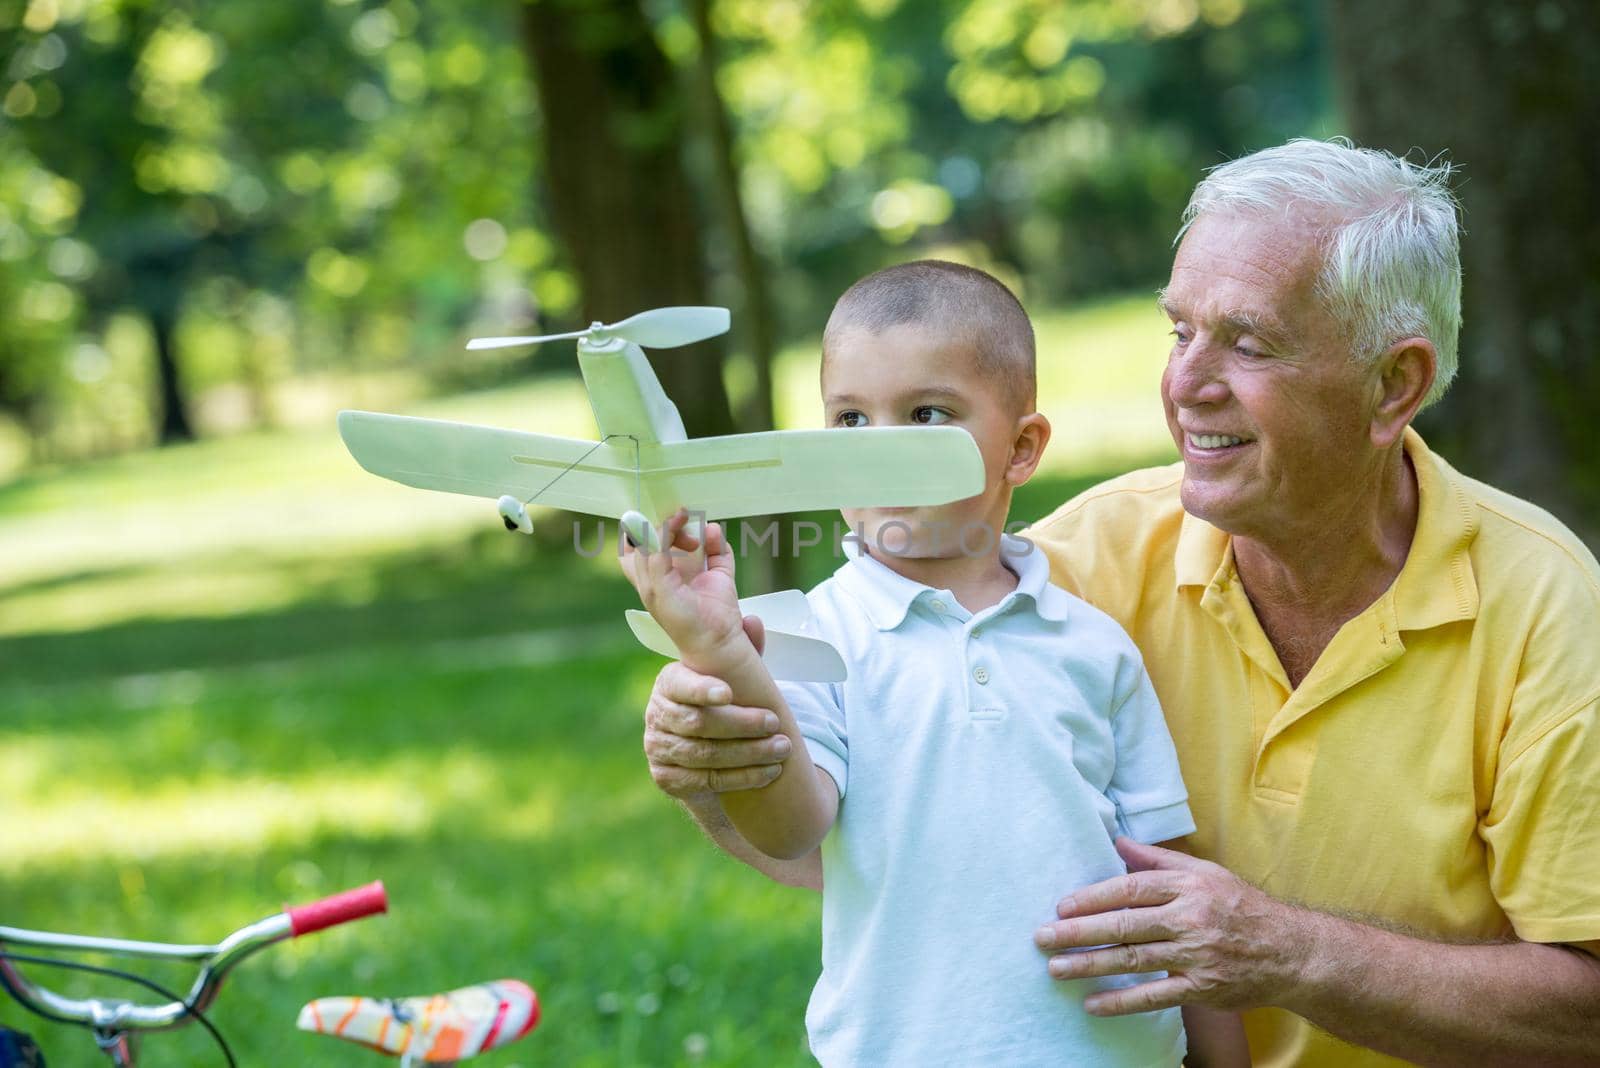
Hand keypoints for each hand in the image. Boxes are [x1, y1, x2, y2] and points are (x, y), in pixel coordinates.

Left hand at [622, 509, 744, 661]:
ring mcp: (695, 571)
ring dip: (692, 530)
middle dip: (667, 526)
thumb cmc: (679, 619)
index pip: (635, 547)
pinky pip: (718, 548)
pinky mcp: (718, 573)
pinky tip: (713, 533)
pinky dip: (716, 538)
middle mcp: (670, 572)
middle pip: (663, 537)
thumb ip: (654, 556)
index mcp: (649, 578)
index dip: (637, 531)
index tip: (646, 515)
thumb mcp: (656, 587)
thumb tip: (660, 527)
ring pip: (691, 539)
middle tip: (675, 519)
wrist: (714, 639)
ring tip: (695, 537)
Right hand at [643, 656, 789, 797]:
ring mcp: (657, 748)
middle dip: (741, 724)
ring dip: (748, 753)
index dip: (702, 689)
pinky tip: (768, 772)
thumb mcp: (737, 676)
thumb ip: (744, 650)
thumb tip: (753, 623)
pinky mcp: (666, 778)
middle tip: (775, 723)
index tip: (728, 692)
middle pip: (698, 722)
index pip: (681, 685)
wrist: (711, 752)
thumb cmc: (726, 704)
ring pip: (704, 754)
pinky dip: (742, 777)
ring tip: (781, 750)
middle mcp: (656, 714)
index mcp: (669, 681)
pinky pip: (706, 780)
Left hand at [1033, 837, 1308, 1015]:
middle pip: (1125, 925)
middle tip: (1043, 937)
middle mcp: (1190, 919)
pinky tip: (1093, 1004)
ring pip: (1133, 960)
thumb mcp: (1205, 872)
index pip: (1130, 889)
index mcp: (1188, 886)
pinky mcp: (1202, 989)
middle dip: (1079, 932)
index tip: (1061, 905)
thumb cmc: (1240, 906)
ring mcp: (1196, 956)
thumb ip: (1157, 860)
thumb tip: (1116, 839)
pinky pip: (1154, 996)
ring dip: (1090, 966)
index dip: (1093, 897)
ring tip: (1056, 968)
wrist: (1291, 952)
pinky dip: (1121, 1002)